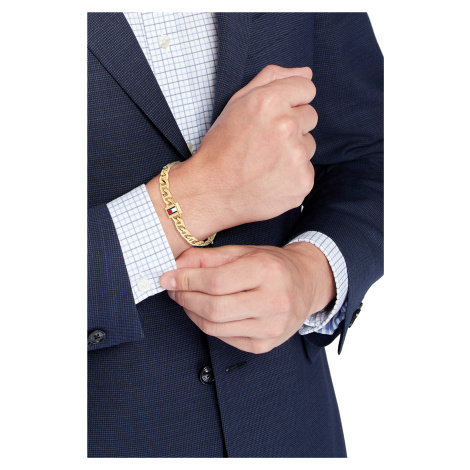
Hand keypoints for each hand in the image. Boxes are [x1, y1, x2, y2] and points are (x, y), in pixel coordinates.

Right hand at [146, 65, 317, 257]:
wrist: (211, 192)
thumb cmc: (221, 147)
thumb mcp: (237, 104)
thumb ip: (272, 79)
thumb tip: (306, 73)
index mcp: (270, 101)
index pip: (307, 88)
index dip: (291, 101)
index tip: (276, 116)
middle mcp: (287, 126)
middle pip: (311, 116)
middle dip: (293, 125)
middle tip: (266, 141)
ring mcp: (297, 157)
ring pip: (309, 145)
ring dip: (293, 151)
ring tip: (266, 162)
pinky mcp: (302, 182)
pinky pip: (306, 170)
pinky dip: (292, 175)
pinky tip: (271, 179)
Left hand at [160, 242, 334, 353]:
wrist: (306, 284)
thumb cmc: (273, 265)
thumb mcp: (242, 251)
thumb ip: (208, 258)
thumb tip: (175, 266)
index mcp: (268, 271)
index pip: (216, 282)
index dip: (186, 280)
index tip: (168, 277)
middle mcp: (274, 302)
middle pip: (213, 308)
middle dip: (185, 298)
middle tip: (174, 289)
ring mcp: (271, 328)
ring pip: (215, 327)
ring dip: (192, 312)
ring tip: (187, 298)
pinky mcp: (265, 345)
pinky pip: (224, 338)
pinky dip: (208, 324)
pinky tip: (206, 311)